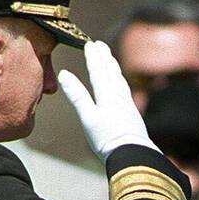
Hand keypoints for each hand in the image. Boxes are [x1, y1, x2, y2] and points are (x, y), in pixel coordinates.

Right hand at [58, 41, 159, 160]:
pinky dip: (121, 83)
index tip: (89, 44)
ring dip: (114, 68)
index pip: (98, 71)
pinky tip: (121, 87)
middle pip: (110, 72)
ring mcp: (127, 105)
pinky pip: (125, 92)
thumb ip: (77, 95)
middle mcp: (118, 97)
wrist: (134, 155)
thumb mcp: (88, 117)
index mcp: (106, 95)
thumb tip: (64, 74)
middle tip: (100, 44)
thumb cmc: (108, 140)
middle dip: (104, 58)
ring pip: (119, 81)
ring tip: (111, 60)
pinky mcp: (133, 115)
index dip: (93, 57)